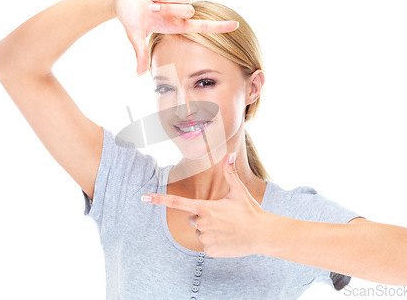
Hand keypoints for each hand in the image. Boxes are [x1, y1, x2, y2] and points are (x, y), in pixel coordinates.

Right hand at [113, 0, 238, 75]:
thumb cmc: (127, 13)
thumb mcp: (133, 34)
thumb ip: (140, 53)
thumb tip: (138, 75)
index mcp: (176, 26)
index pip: (204, 27)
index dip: (220, 26)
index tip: (236, 25)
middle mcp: (180, 12)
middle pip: (190, 11)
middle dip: (169, 9)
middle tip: (152, 7)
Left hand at [141, 152, 268, 257]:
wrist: (262, 234)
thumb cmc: (250, 211)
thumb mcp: (239, 191)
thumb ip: (230, 173)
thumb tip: (229, 154)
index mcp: (206, 207)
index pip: (177, 202)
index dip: (159, 199)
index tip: (144, 197)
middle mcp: (202, 223)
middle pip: (192, 218)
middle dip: (203, 217)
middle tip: (222, 217)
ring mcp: (206, 239)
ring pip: (199, 232)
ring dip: (209, 230)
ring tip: (227, 228)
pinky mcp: (211, 251)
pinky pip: (206, 245)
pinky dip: (215, 242)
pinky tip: (228, 239)